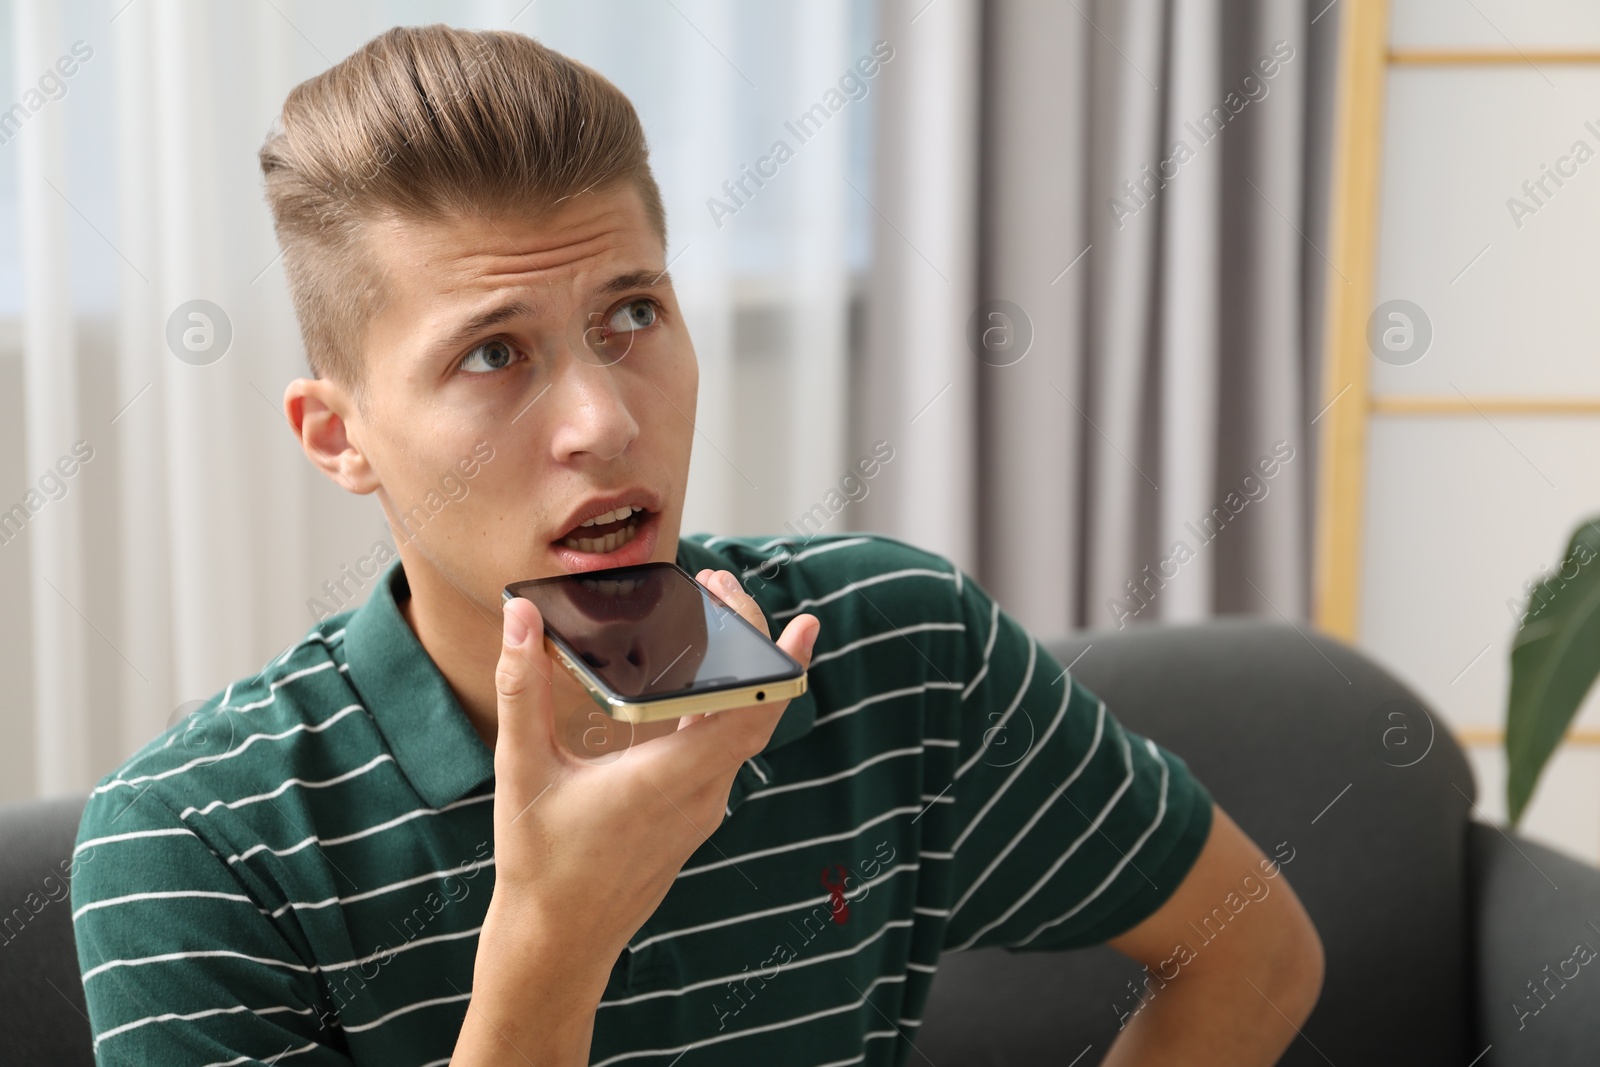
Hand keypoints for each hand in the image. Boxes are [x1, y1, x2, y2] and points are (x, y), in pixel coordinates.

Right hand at [453, 568, 818, 1063]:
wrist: (557, 942)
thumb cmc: (540, 863)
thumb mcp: (522, 770)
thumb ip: (522, 689)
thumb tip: (521, 618)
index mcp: (667, 781)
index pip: (748, 715)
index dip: (782, 669)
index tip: (804, 626)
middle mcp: (699, 794)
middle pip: (754, 711)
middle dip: (751, 645)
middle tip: (721, 590)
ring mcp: (701, 807)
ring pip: (741, 730)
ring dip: (736, 674)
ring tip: (707, 617)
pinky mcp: (693, 813)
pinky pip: (722, 749)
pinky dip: (719, 706)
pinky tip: (689, 677)